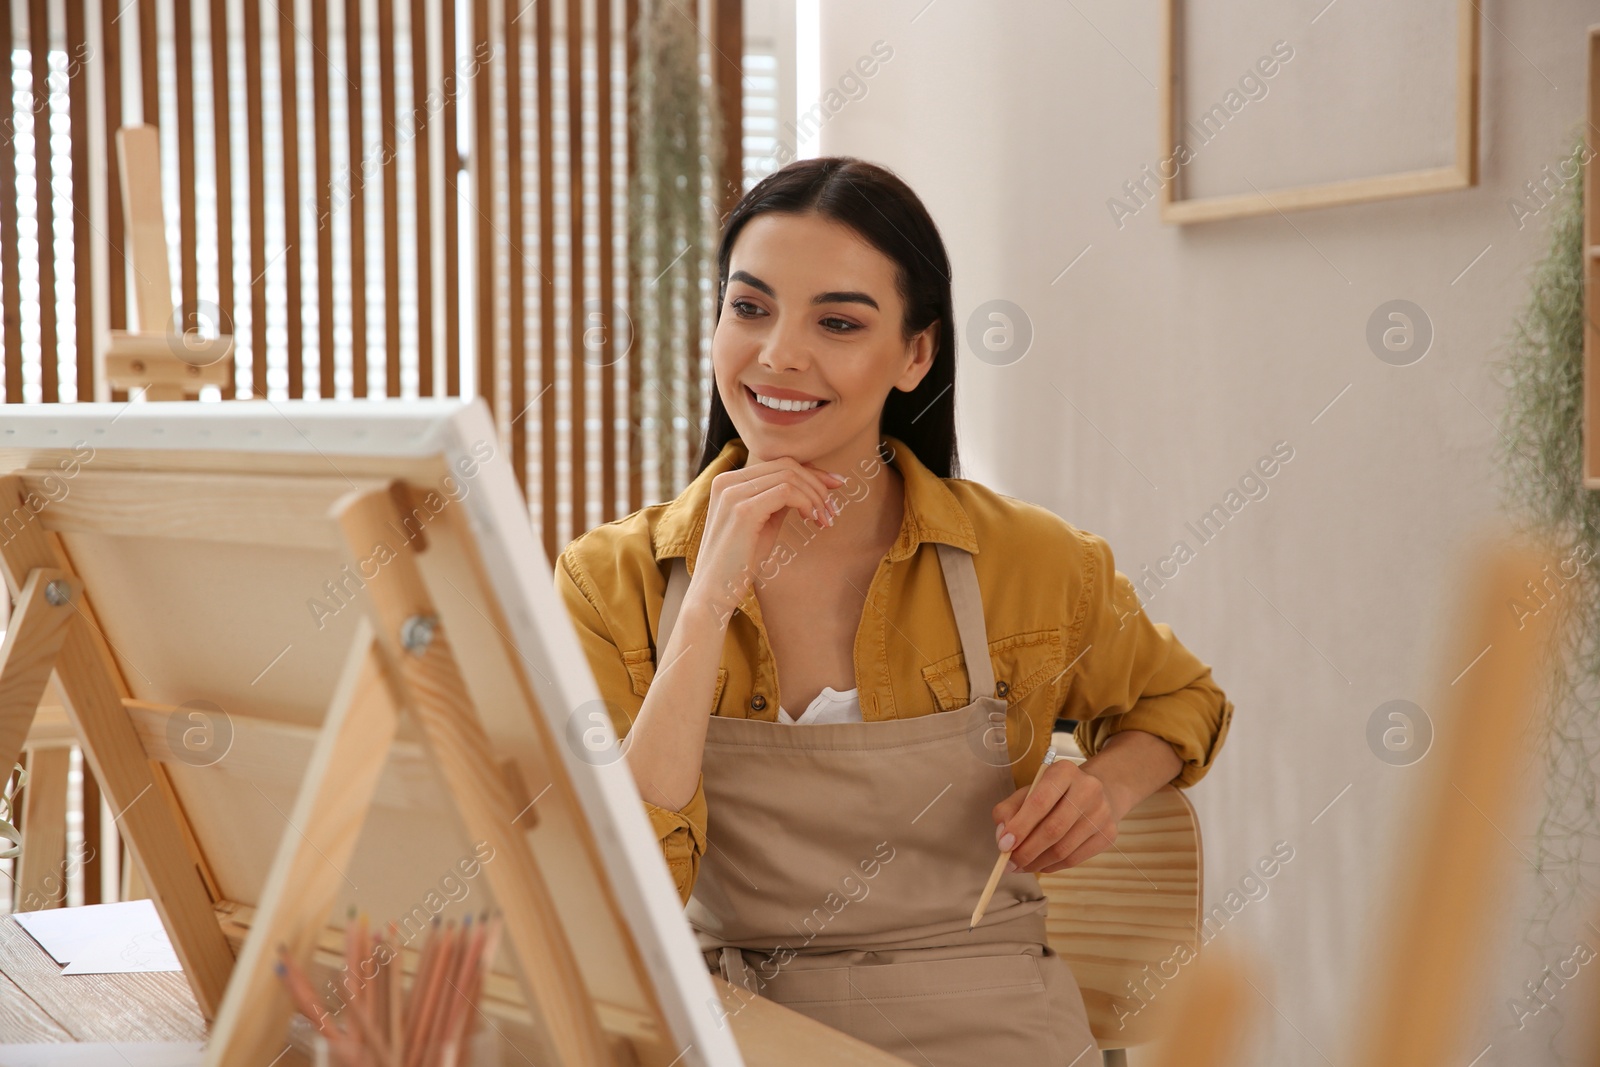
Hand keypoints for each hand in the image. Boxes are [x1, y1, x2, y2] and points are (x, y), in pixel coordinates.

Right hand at [686, 456, 846, 625]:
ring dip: (815, 496)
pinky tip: (812, 519)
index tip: (835, 486)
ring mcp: (733, 493)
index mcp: (728, 482)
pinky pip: (786, 491)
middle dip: (818, 484)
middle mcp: (727, 481)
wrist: (714, 592)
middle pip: (787, 466)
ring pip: (789, 476)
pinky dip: (806, 502)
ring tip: (826, 519)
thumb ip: (778, 501)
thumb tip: (809, 486)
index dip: (811, 473)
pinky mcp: (743, 509)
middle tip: (833, 509)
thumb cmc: (739, 563)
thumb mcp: (762, 524)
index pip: (778, 464)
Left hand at [991, 758, 1128, 874]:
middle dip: (1027, 851)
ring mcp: (1102, 813)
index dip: (1020, 827)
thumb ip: (1010, 809)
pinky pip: (1075, 859)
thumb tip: (1003, 836)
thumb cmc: (1056, 793)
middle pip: (1053, 829)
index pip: (1039, 802)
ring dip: (1037, 863)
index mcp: (1064, 771)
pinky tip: (1040, 864)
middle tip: (1009, 863)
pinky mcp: (1108, 834)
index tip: (1004, 845)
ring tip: (1021, 866)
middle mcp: (1088, 789)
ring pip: (1064, 849)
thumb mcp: (1030, 791)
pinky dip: (1052, 866)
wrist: (1098, 793)